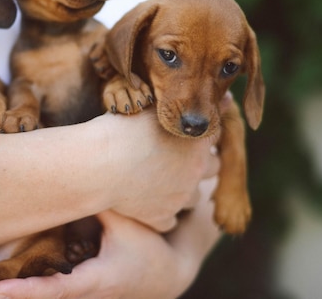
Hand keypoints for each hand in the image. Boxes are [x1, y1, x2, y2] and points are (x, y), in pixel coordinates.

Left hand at [0, 178, 220, 298]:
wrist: (168, 275)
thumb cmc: (147, 248)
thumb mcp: (125, 223)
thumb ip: (98, 203)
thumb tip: (71, 177)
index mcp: (96, 280)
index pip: (56, 290)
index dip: (26, 291)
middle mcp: (87, 296)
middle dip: (14, 298)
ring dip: (22, 296)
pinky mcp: (83, 295)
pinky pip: (55, 295)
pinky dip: (34, 291)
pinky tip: (10, 287)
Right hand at [103, 111, 219, 232]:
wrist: (99, 163)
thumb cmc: (120, 129)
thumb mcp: (151, 106)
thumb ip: (181, 106)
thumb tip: (222, 100)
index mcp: (196, 141)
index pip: (215, 135)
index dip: (199, 134)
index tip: (181, 133)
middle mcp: (195, 171)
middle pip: (212, 168)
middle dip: (197, 164)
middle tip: (171, 157)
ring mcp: (180, 197)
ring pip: (193, 198)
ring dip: (181, 191)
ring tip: (155, 181)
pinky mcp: (161, 217)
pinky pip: (168, 221)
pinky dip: (159, 214)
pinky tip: (143, 204)